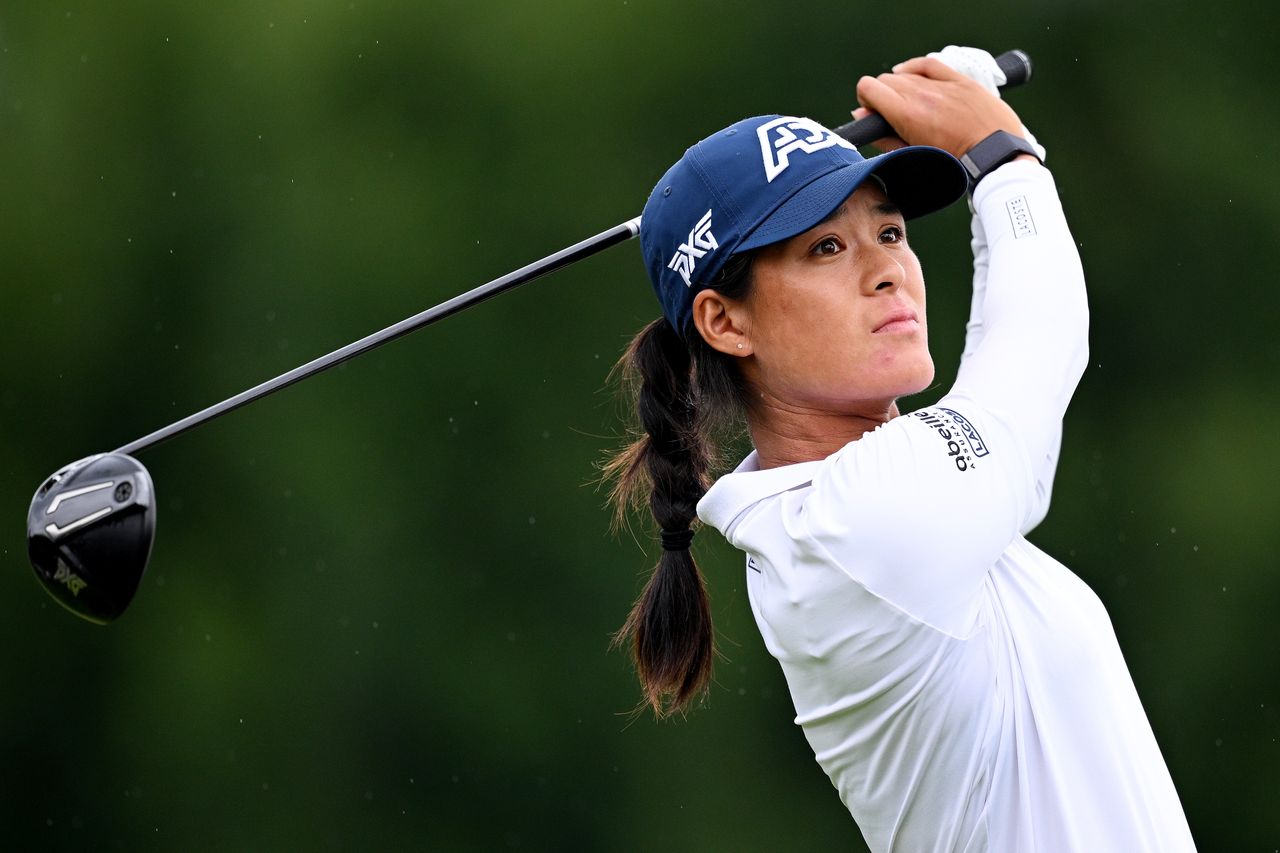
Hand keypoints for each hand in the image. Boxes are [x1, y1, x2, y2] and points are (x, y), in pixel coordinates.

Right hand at [852, 56, 1027, 158]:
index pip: (868, 88)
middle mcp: (921, 94)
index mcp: (906, 115)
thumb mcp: (913, 154)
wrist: (994, 155)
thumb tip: (860, 117)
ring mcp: (941, 85)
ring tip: (910, 105)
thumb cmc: (954, 162)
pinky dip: (915, 67)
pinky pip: (929, 63)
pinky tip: (911, 74)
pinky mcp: (958, 80)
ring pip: (905, 74)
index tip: (872, 112)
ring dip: (900, 87)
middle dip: (882, 96)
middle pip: (885, 80)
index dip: (866, 100)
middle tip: (891, 114)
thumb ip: (883, 135)